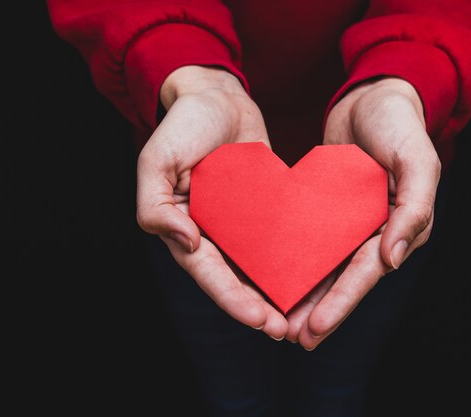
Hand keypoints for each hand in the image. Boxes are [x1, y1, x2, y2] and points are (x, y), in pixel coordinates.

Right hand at [136, 66, 287, 339]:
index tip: (260, 321)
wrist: (217, 95)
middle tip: (286, 330)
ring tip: (302, 314)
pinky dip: (291, 256)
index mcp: (184, 227)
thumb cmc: (183, 125)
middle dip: (259, 307)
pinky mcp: (263, 206)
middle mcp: (212, 231)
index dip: (233, 300)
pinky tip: (314, 270)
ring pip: (259, 265)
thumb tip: (184, 243)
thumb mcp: (157, 160)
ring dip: (277, 290)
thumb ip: (155, 207)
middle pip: (236, 279)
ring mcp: (239, 220)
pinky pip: (276, 236)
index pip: (209, 274)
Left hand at [287, 77, 440, 348]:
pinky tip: (274, 277)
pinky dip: (297, 260)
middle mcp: (378, 231)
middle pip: (345, 279)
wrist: (374, 95)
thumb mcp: (417, 158)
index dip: (342, 302)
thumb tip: (393, 259)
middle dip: (320, 311)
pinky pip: (313, 240)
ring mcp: (352, 222)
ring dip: (306, 295)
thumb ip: (415, 207)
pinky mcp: (330, 209)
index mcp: (402, 226)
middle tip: (292, 338)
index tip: (315, 328)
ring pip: (327, 266)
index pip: (368, 272)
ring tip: (280, 323)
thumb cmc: (400, 123)